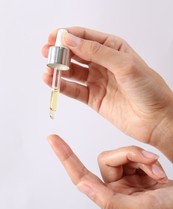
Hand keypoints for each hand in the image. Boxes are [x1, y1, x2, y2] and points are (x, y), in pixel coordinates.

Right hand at [42, 27, 172, 160]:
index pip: (86, 38)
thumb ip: (97, 52)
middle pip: (76, 54)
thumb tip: (71, 40)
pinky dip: (62, 86)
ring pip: (73, 72)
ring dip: (59, 70)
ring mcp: (98, 81)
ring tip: (48, 69)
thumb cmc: (148, 89)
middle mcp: (103, 64)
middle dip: (60, 52)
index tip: (53, 37)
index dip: (68, 36)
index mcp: (113, 49)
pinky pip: (75, 90)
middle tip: (47, 53)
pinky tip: (52, 82)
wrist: (155, 119)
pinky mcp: (94, 98)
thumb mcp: (124, 64)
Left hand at [48, 135, 172, 208]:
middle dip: (131, 156)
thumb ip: (109, 200)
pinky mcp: (136, 171)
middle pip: (109, 159)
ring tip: (159, 172)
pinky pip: (136, 155)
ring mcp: (125, 179)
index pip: (81, 177)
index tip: (53, 139)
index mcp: (109, 200)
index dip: (66, 157)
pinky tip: (159, 171)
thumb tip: (82, 185)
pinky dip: (148, 160)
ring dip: (143, 160)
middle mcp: (114, 189)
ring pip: (124, 155)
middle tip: (152, 163)